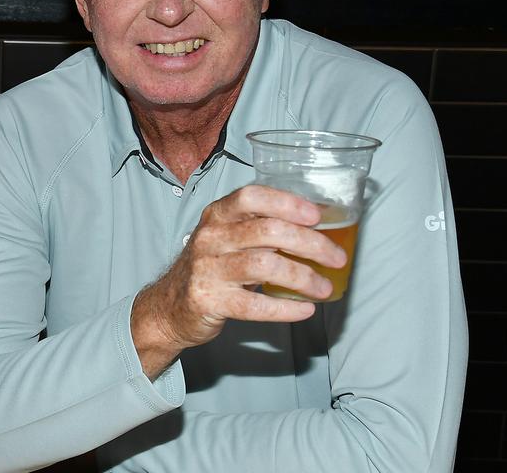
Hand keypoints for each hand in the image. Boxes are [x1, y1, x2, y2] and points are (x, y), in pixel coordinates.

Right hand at [131, 185, 345, 377]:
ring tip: (324, 288)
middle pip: (267, 231)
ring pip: (264, 266)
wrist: (170, 305)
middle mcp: (210, 238)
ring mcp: (208, 269)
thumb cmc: (211, 267)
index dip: (286, 203)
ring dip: (303, 277)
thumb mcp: (227, 237)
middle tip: (336, 257)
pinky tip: (304, 309)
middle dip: (310, 243)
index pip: (251, 197)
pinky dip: (285, 308)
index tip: (317, 215)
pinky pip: (255, 305)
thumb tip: (317, 228)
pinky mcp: (209, 300)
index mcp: (217, 215)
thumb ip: (260, 228)